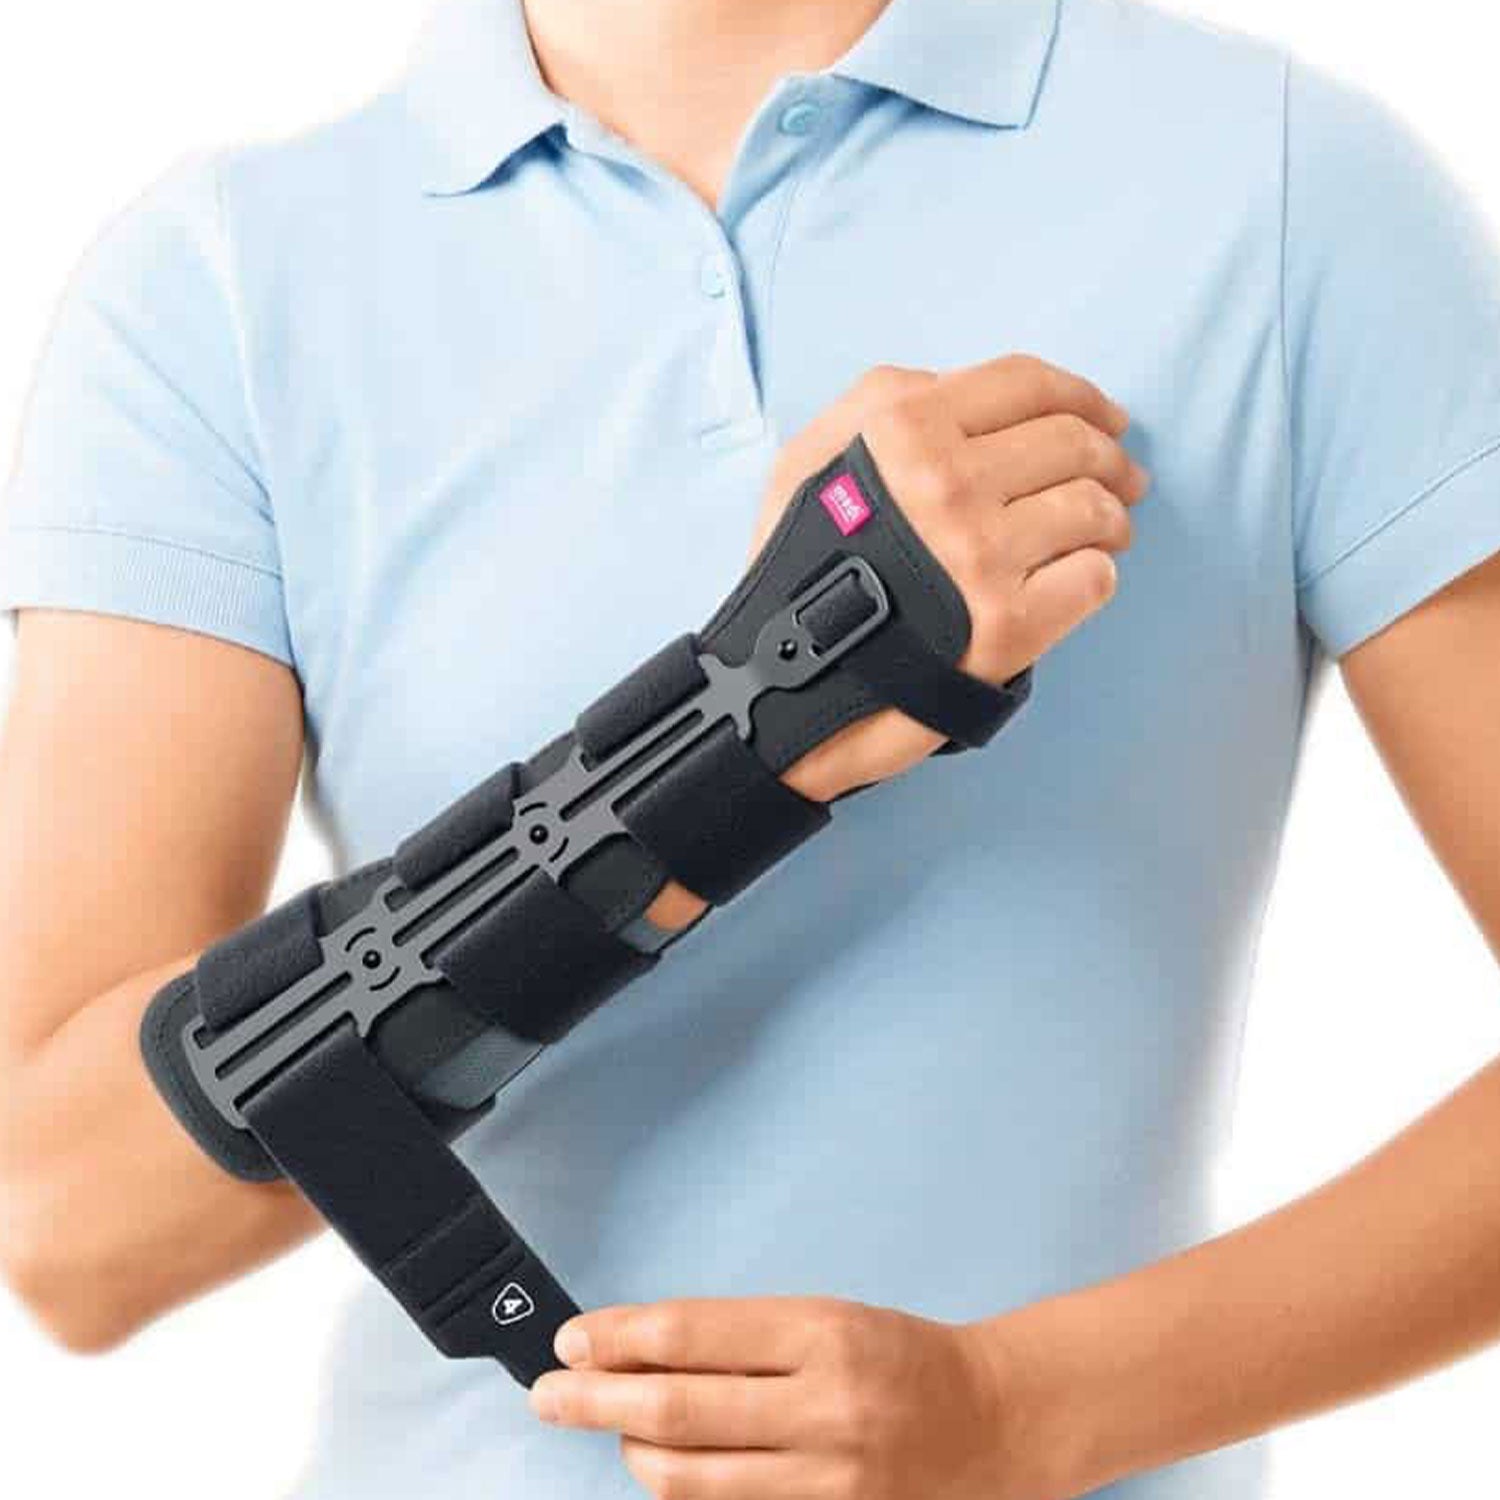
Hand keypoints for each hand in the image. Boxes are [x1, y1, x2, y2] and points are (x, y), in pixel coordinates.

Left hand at [530, 1296, 1072, 1499]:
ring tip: (614, 1427)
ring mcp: (825, 1480)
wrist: (990, 1424)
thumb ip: (739, 1339)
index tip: (573, 1337)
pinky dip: (683, 1491)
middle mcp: (821, 1407)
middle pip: (676, 1409)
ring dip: (631, 1450)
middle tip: (547, 1392)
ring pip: (688, 1478)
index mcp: (819, 1333)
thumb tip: (639, 1350)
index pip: (692, 1333)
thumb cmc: (897, 1357)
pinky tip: (665, 1466)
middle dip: (595, 1399)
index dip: (620, 1336)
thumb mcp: (824, 1318)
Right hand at [647, 355, 1146, 929]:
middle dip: (1111, 458)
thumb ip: (875, 401)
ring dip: (1113, 520)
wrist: (784, 684)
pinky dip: (1097, 574)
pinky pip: (1094, 580)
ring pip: (1095, 509)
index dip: (1082, 395)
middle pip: (1073, 443)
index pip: (1026, 385)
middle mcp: (947, 486)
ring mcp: (981, 558)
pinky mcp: (1009, 628)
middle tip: (1124, 479)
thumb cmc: (795, 567)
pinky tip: (1080, 577)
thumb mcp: (806, 459)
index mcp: (903, 431)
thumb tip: (952, 384)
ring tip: (1109, 533)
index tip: (1108, 418)